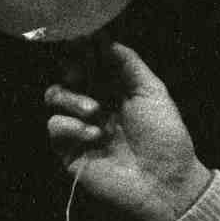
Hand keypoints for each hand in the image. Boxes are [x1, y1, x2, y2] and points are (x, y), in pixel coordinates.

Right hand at [42, 42, 211, 220]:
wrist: (165, 181)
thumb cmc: (165, 137)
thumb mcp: (152, 93)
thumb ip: (130, 64)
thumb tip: (107, 39)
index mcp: (116, 89)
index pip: (91, 62)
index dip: (83, 49)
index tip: (80, 38)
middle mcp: (96, 104)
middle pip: (67, 74)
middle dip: (71, 68)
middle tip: (79, 71)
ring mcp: (80, 126)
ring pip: (54, 95)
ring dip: (72, 98)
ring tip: (95, 111)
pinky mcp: (69, 149)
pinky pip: (55, 126)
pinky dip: (71, 126)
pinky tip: (94, 135)